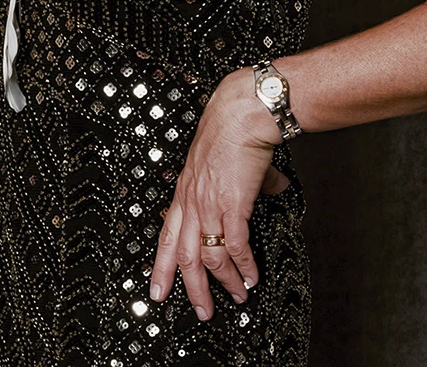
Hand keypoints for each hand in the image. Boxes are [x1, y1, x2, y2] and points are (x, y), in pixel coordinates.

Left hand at [150, 68, 287, 317]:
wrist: (242, 114)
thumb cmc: (232, 129)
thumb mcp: (223, 162)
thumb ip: (240, 182)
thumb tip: (269, 188)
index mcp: (184, 191)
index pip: (166, 235)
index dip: (160, 266)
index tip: (157, 290)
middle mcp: (192, 201)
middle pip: (182, 255)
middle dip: (191, 288)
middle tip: (199, 311)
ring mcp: (209, 204)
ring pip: (209, 256)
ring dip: (223, 282)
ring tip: (236, 297)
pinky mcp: (232, 204)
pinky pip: (235, 245)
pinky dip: (243, 266)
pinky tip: (251, 277)